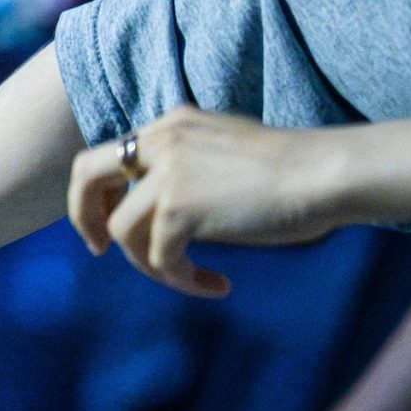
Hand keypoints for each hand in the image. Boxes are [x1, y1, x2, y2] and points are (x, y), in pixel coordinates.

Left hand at [68, 107, 343, 296]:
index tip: (109, 224)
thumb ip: (189, 169)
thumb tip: (161, 215)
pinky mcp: (178, 208)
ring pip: (123, 231)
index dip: (101, 193)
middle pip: (86, 176)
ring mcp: (167, 172)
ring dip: (154, 266)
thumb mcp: (225, 154)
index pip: (111, 154)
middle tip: (100, 250)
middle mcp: (161, 140)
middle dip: (85, 218)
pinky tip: (216, 285)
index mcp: (172, 125)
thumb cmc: (293, 173)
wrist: (325, 174)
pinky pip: (158, 258)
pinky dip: (182, 280)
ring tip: (192, 278)